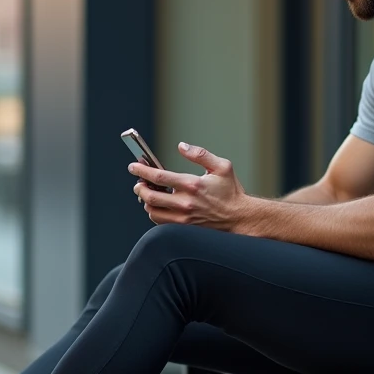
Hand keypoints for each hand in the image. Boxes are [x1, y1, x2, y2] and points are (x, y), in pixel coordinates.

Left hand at [130, 142, 250, 230]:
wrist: (239, 218)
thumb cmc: (231, 192)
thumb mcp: (222, 166)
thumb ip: (200, 154)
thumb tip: (181, 146)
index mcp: (192, 185)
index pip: (159, 177)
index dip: (142, 170)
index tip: (133, 166)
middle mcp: (185, 203)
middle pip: (150, 197)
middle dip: (139, 187)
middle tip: (138, 182)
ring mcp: (183, 218)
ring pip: (152, 212)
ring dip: (145, 201)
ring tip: (148, 192)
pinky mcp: (184, 227)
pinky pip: (160, 222)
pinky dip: (154, 212)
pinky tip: (158, 204)